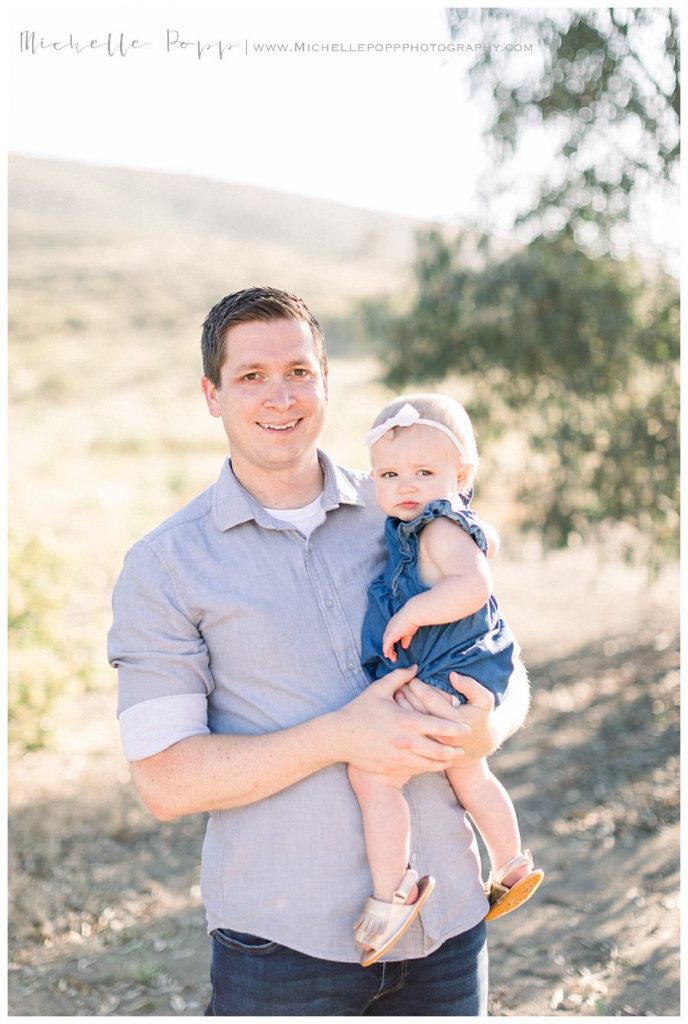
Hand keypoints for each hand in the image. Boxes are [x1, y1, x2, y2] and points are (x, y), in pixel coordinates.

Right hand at [332, 665, 470, 776]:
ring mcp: (399, 757)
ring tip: (453, 758)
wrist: (339, 737)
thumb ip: (399, 677)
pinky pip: (417, 769)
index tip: (467, 729)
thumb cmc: (359, 711)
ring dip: (444, 761)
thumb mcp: (378, 690)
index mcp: (405, 720)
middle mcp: (405, 741)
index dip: (455, 728)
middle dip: (453, 750)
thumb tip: (415, 667)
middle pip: (438, 749)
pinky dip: (429, 767)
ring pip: (430, 763)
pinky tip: (434, 764)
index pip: (438, 725)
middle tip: (464, 748)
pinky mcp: (393, 766)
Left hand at [382, 609, 418, 660]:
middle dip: (389, 649)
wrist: (412, 615)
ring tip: (392, 658)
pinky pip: (386, 644)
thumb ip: (405, 639)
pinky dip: (386, 650)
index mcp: (393, 626)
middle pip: (386, 640)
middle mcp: (389, 628)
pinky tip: (388, 655)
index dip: (391, 644)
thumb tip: (404, 646)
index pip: (389, 637)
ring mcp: (389, 631)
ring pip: (385, 643)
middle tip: (392, 657)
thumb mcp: (408, 632)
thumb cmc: (412, 621)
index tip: (394, 651)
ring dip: (388, 652)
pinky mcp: (390, 634)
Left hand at [395, 673, 498, 764]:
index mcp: (455, 718)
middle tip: (401, 684)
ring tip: (397, 692)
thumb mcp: (484, 701)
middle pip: (416, 709)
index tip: (413, 677)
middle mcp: (442, 732)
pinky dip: (401, 717)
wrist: (476, 747)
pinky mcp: (426, 748)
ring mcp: (432, 743)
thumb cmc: (480, 719)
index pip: (430, 698)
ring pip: (410, 721)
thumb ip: (471, 686)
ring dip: (401, 705)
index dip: (418, 685)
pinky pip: (409, 731)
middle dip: (406, 693)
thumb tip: (452, 675)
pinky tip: (398, 708)